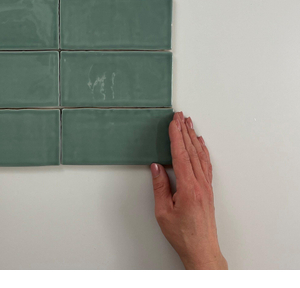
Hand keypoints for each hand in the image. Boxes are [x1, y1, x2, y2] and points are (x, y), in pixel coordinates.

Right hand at [150, 112, 226, 269]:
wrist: (202, 250)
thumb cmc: (182, 234)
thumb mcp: (163, 212)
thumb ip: (160, 187)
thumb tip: (156, 167)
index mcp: (188, 188)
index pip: (180, 155)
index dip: (176, 137)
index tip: (173, 122)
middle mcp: (200, 184)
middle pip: (191, 151)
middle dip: (185, 131)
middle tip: (180, 115)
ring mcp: (206, 186)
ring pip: (200, 155)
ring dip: (193, 137)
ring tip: (189, 123)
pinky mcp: (208, 190)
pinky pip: (206, 164)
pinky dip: (203, 150)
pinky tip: (200, 143)